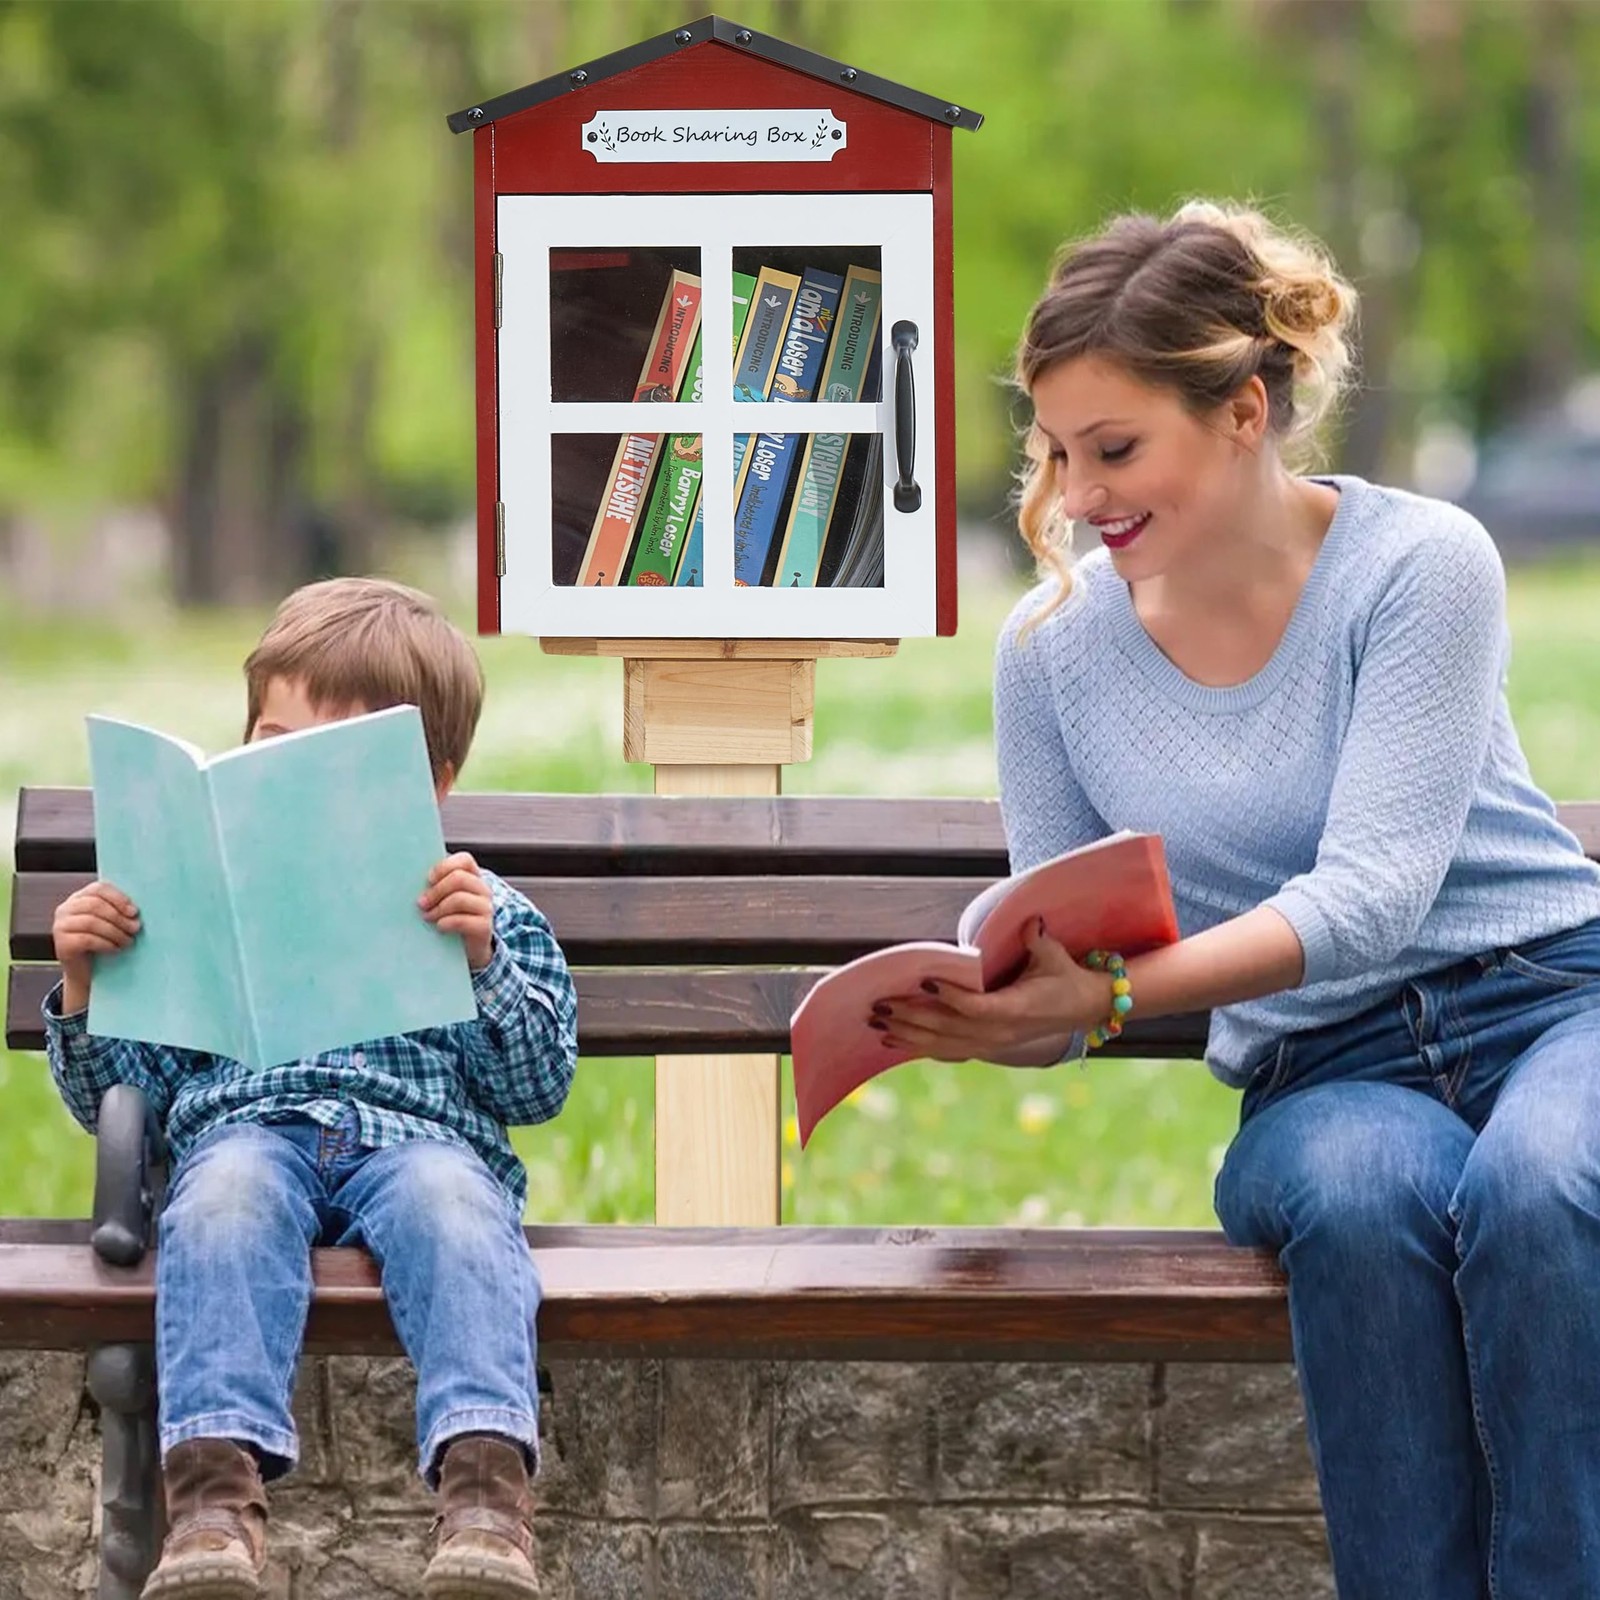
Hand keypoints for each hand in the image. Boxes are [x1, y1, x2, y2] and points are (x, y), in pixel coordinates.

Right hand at [52, 881, 140, 1014]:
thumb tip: (138, 908)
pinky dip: (106, 944)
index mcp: (80, 898)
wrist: (88, 973)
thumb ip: (120, 910)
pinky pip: (86, 939)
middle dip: (119, 917)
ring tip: (128, 941)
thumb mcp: (112, 922)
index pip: (99, 888)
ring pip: (91, 922)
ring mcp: (60, 926)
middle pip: (95, 905)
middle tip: (135, 928)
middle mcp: (66, 908)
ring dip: (115, 932)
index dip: (118, 898)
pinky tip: (116, 949)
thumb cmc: (105, 943)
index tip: (135, 911)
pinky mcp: (61, 944)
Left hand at [420, 853, 494, 970]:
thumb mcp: (444, 899)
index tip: (428, 880)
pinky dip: (446, 923)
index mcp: (473, 877)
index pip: (465, 860)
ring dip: (438, 908)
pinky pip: (463, 920)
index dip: (444, 867)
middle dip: (436, 891)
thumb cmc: (451, 919)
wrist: (468, 948)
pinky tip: (439, 927)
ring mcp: (486, 908)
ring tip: (427, 917)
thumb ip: (435, 887)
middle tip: (421, 903)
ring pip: (460, 898)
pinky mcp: (484, 927)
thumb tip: (410, 880)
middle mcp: (482, 890)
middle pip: (459, 878)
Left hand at [873, 921, 1111, 1063]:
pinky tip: (895, 1041)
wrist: (1084, 1009)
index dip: (950, 996)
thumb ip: (1038, 940)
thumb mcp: (1055, 956)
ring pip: (943, 1044)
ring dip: (908, 1034)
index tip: (925, 980)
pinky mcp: (986, 1047)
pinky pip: (948, 1051)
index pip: (976, 1007)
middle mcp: (1000, 1034)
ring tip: (877, 1024)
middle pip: (949, 1028)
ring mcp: (992, 1044)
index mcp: (1017, 1010)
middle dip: (912, 1016)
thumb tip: (1031, 922)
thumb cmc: (1067, 977)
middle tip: (880, 1004)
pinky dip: (920, 1046)